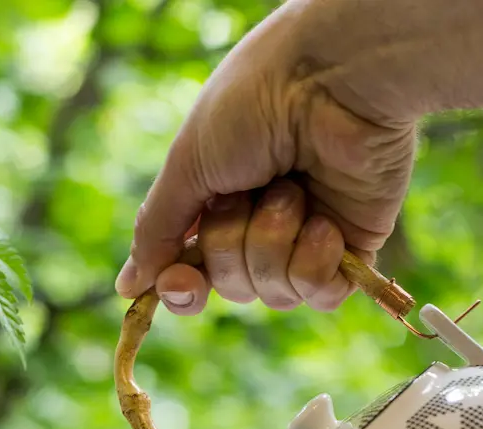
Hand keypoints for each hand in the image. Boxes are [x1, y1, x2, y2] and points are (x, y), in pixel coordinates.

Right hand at [115, 1, 417, 315]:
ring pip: (274, 293)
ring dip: (274, 241)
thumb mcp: (187, 164)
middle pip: (232, 287)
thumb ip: (157, 230)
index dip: (185, 288)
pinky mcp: (352, 248)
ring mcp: (308, 239)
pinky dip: (315, 262)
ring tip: (292, 189)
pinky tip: (325, 223)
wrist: (329, 80)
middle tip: (248, 192)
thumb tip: (130, 287)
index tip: (182, 280)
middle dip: (233, 245)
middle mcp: (261, 226)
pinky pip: (321, 294)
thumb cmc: (252, 105)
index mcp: (218, 205)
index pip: (193, 275)